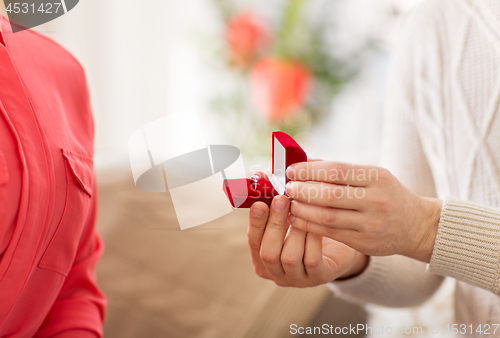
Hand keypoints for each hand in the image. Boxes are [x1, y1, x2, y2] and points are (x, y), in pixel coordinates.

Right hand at [248, 195, 367, 286]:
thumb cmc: (307, 225)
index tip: (259, 203)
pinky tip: (318, 222)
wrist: (340, 241)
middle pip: (268, 252)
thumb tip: (260, 176)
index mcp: (262, 257)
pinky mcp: (318, 278)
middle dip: (274, 223)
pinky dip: (313, 238)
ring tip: (303, 208)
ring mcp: (296, 279)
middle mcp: (276, 272)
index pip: (253, 240)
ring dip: (296, 228)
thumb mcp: (288, 213)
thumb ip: (273, 196)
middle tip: (282, 199)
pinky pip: (312, 259)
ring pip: (290, 256)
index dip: (255, 222)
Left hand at [285, 161, 441, 261]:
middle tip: (287, 188)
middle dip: (303, 190)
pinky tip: (297, 219)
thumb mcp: (373, 176)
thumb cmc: (386, 194)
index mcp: (378, 177)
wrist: (417, 225)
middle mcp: (377, 200)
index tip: (292, 170)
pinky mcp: (365, 243)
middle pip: (330, 195)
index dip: (310, 170)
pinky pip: (331, 233)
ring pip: (328, 217)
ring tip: (289, 203)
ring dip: (302, 209)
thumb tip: (303, 162)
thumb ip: (341, 170)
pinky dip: (309, 226)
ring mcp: (371, 224)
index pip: (337, 170)